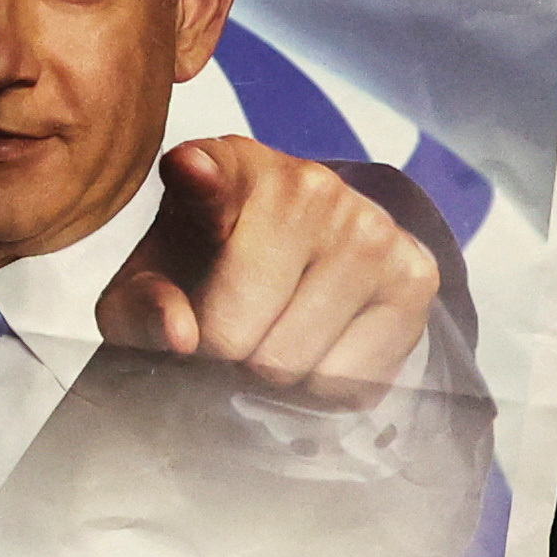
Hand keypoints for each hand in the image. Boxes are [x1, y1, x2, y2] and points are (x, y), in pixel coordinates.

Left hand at [99, 136, 442, 405]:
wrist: (300, 265)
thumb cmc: (210, 273)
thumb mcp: (152, 286)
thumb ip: (141, 308)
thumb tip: (180, 336)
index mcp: (227, 167)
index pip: (207, 173)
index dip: (197, 178)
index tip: (190, 172)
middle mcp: (305, 184)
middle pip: (233, 331)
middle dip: (222, 356)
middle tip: (229, 335)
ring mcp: (368, 225)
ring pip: (290, 365)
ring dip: (271, 378)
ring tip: (272, 338)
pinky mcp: (415, 275)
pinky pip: (347, 382)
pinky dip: (322, 389)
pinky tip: (318, 348)